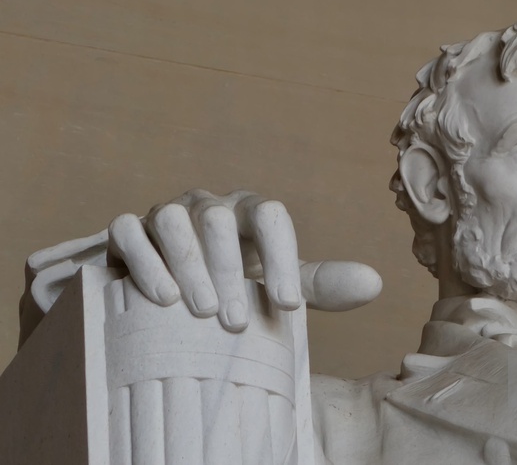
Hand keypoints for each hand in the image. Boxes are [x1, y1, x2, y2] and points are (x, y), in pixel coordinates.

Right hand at [106, 189, 381, 331]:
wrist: (179, 285)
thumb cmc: (237, 282)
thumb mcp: (279, 282)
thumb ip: (321, 283)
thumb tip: (375, 283)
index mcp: (248, 213)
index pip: (270, 215)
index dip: (282, 257)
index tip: (287, 305)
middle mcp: (208, 207)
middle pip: (219, 220)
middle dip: (229, 270)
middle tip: (237, 322)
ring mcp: (166, 214)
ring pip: (172, 221)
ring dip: (189, 265)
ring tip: (200, 312)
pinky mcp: (130, 230)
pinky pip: (128, 231)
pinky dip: (144, 262)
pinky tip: (161, 297)